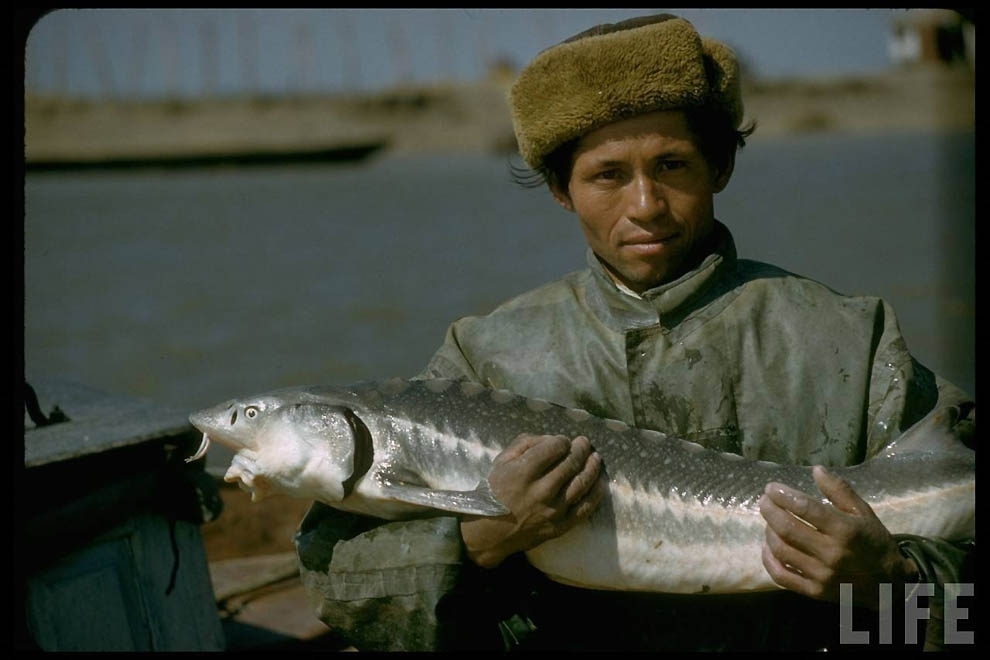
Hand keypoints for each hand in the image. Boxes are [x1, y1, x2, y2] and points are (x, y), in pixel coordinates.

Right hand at [461, 433, 605, 568]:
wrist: (489, 534)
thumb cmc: (494, 493)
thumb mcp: (500, 462)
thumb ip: (524, 444)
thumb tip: (550, 439)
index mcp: (524, 472)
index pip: (554, 448)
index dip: (562, 441)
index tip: (563, 441)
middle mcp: (542, 490)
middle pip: (571, 463)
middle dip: (581, 449)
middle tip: (584, 442)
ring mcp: (554, 510)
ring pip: (582, 483)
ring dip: (592, 467)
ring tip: (595, 458)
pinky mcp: (561, 526)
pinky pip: (586, 507)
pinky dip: (596, 492)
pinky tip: (600, 482)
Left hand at [759, 465, 917, 608]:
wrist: (889, 584)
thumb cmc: (874, 542)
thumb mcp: (863, 512)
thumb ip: (839, 490)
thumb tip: (816, 469)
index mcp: (845, 530)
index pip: (805, 508)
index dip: (783, 495)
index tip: (771, 488)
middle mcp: (831, 553)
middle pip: (787, 529)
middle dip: (769, 511)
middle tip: (764, 501)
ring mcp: (821, 575)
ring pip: (781, 550)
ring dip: (768, 531)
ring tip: (769, 521)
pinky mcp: (814, 592)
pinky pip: (781, 576)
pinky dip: (768, 560)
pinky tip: (768, 546)